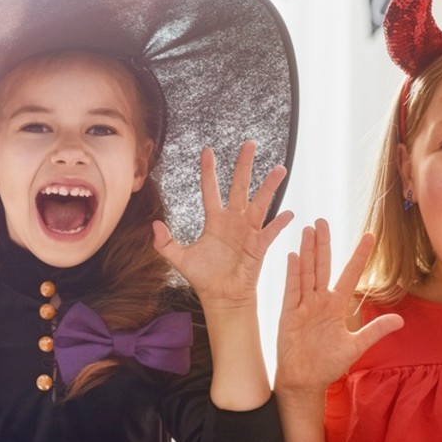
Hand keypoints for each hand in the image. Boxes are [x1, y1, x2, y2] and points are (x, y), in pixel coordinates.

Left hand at [152, 140, 293, 307]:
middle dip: (244, 165)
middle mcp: (234, 220)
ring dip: (269, 187)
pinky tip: (288, 213)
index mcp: (215, 220)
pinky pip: (270, 231)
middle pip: (240, 186)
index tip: (207, 150)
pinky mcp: (259, 246)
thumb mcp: (180, 258)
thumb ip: (165, 242)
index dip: (209, 170)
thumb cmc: (204, 277)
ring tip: (279, 169)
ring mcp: (248, 231)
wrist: (221, 297)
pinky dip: (279, 223)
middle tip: (250, 144)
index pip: (211, 189)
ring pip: (260, 203)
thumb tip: (154, 224)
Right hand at [275, 219, 403, 395]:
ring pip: (307, 273)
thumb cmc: (327, 364)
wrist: (305, 382)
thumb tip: (401, 320)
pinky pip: (291, 291)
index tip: (370, 236)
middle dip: (323, 244)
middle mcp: (319, 301)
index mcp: (336, 305)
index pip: (349, 274)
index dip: (359, 255)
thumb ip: (375, 330)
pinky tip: (293, 256)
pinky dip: (293, 274)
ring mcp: (303, 306)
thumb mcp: (355, 346)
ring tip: (309, 230)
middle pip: (322, 266)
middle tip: (323, 221)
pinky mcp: (289, 315)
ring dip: (308, 252)